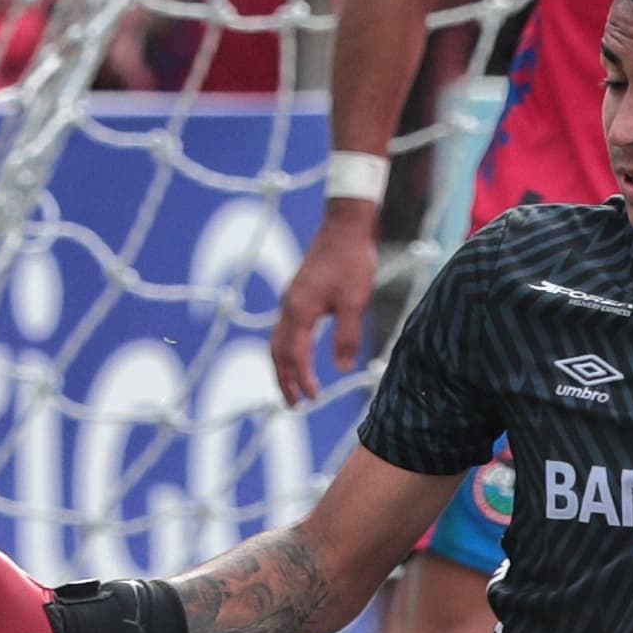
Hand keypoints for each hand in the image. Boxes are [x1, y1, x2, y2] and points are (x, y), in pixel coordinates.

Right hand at [272, 208, 379, 410]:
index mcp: (299, 310)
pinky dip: (286, 349)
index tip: (313, 398)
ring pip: (277, 341)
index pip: (294, 355)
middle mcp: (288, 307)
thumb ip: (347, 336)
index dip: (301, 379)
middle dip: (283, 380)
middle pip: (277, 352)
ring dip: (283, 367)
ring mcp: (290, 300)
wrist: (344, 227)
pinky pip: (284, 329)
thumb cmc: (352, 261)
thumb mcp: (355, 301)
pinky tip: (299, 355)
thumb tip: (341, 368)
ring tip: (292, 387)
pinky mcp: (297, 294)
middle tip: (294, 405)